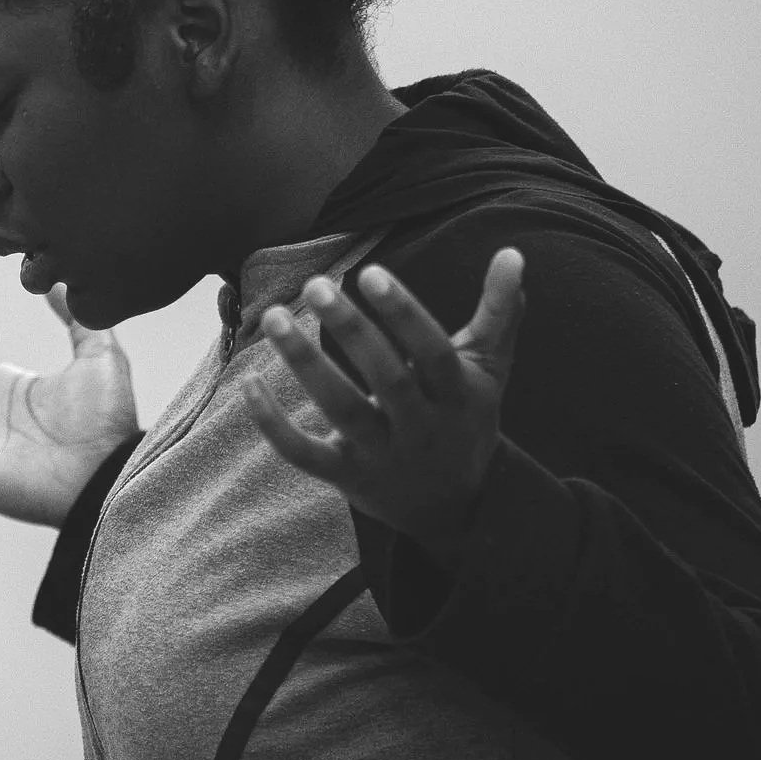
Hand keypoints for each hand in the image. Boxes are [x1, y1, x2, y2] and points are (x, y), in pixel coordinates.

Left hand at [242, 250, 526, 563]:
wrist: (455, 507)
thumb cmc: (464, 417)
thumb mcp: (488, 370)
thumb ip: (499, 312)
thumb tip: (513, 252)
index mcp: (457, 396)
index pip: (433, 353)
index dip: (404, 314)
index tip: (369, 272)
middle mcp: (422, 428)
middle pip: (387, 379)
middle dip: (351, 331)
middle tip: (316, 284)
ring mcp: (382, 456)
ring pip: (342, 411)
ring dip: (305, 363)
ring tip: (274, 316)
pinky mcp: (347, 477)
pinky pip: (305, 453)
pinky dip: (273, 424)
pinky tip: (246, 382)